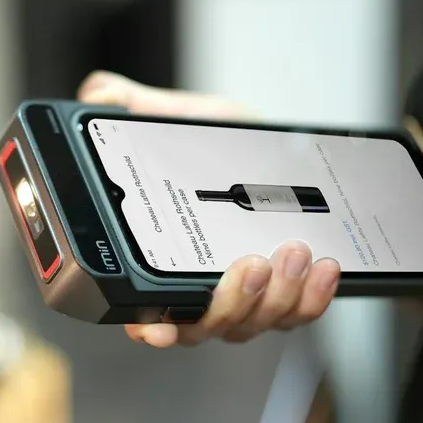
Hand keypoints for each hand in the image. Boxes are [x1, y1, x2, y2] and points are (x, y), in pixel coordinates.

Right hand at [78, 71, 340, 347]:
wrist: (283, 149)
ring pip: (252, 324)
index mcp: (157, 261)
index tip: (157, 327)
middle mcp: (195, 292)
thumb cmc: (223, 143)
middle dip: (230, 303)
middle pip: (203, 327)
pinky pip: (297, 315)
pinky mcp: (284, 298)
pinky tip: (323, 266)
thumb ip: (135, 106)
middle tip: (251, 263)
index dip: (146, 325)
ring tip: (294, 249)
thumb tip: (99, 95)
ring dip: (277, 295)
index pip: (141, 310)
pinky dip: (312, 298)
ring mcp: (241, 301)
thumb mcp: (180, 119)